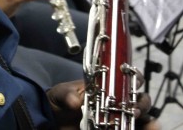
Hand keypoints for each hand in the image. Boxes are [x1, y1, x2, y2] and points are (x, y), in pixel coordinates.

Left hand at [46, 80, 160, 128]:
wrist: (53, 121)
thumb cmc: (60, 102)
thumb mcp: (60, 94)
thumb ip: (67, 95)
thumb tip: (74, 101)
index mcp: (105, 86)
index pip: (126, 78)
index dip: (134, 77)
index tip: (133, 79)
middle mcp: (115, 101)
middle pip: (139, 99)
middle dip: (141, 102)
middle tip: (134, 109)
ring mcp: (117, 118)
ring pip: (141, 118)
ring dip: (146, 120)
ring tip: (142, 122)